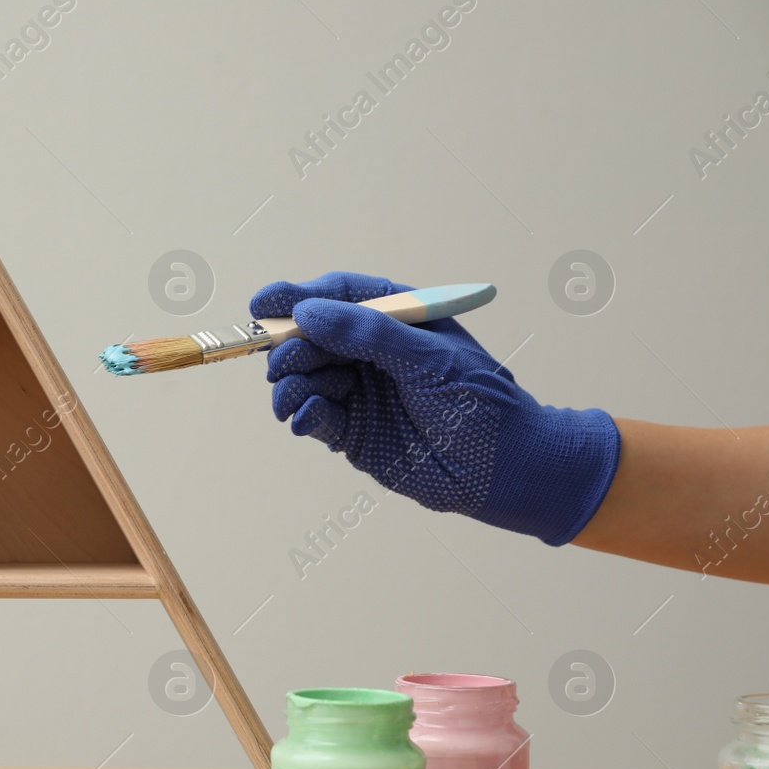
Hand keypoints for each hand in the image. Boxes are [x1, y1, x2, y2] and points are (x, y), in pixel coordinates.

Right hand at [250, 271, 619, 544]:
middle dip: (288, 346)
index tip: (262, 305)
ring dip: (288, 384)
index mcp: (396, 320)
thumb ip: (367, 333)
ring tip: (290, 398)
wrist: (506, 471)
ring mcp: (359, 392)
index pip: (339, 296)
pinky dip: (301, 415)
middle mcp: (371, 353)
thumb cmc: (483, 405)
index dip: (298, 297)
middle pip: (311, 336)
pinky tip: (307, 420)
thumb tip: (307, 312)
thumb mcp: (429, 358)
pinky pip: (312, 416)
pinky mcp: (352, 433)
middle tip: (279, 363)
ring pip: (304, 378)